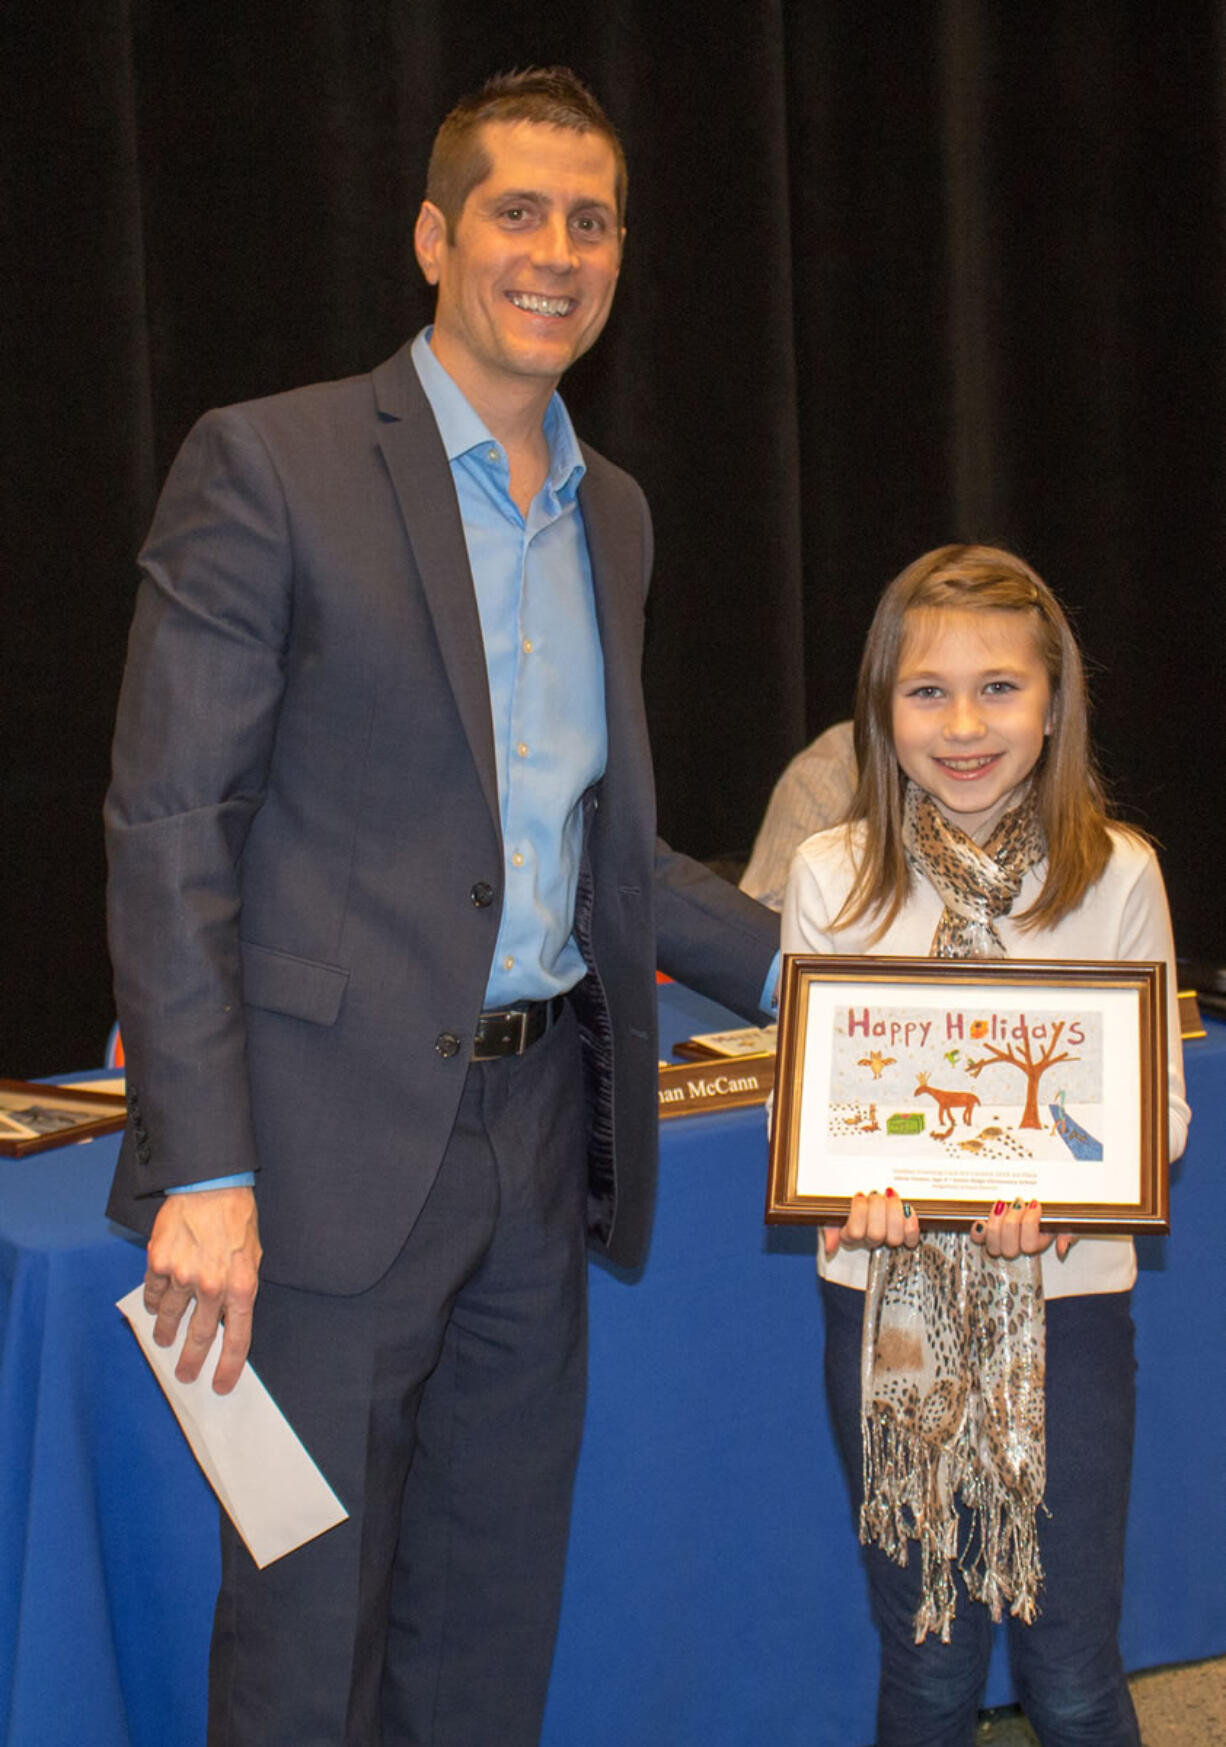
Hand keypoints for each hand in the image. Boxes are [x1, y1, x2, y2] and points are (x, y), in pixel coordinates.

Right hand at [144, 1186, 261, 1392]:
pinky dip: (153, 1301)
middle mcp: (212, 1287)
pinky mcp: (159, 1262)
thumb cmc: (237, 1219)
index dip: (228, 1368)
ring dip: (167, 1333)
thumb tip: (227, 1321)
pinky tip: (155, 1305)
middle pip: (199, 1337)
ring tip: (164, 1340)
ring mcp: (183, 1276)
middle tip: (184, 1374)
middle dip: (191, 1361)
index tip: (220, 1386)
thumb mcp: (252, 1256)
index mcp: (242, 1287)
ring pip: (170, 1317)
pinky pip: (153, 1292)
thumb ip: (240, 1289)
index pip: (236, 1340)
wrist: (211, 1184)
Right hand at [823, 1188, 919, 1257]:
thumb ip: (829, 1229)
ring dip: (893, 1212)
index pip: (855, 1232)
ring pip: (894, 1237)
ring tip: (889, 1196)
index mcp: (851, 1235)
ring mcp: (888, 1239)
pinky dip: (911, 1223)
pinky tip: (907, 1208)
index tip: (858, 1195)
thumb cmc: (850, 1208)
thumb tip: (829, 1248)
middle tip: (874, 1194)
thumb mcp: (834, 1215)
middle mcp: (870, 1239)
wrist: (871, 1201)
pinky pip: (911, 1237)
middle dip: (876, 1207)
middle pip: (876, 1234)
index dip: (858, 1212)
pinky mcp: (906, 1236)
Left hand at [969, 1198, 1077, 1260]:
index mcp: (1035, 1243)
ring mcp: (999, 1241)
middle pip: (1009, 1248)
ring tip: (1002, 1204)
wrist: (1030, 1195)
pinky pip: (977, 1239)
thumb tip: (1062, 1248)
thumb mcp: (1061, 1218)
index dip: (1030, 1225)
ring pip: (993, 1245)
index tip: (1035, 1203)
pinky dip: (977, 1231)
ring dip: (996, 1223)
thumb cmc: (1045, 1208)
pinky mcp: (984, 1232)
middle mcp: (1016, 1246)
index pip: (1030, 1245)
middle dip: (1012, 1223)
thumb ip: (1067, 1233)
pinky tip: (981, 1221)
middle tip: (1018, 1202)